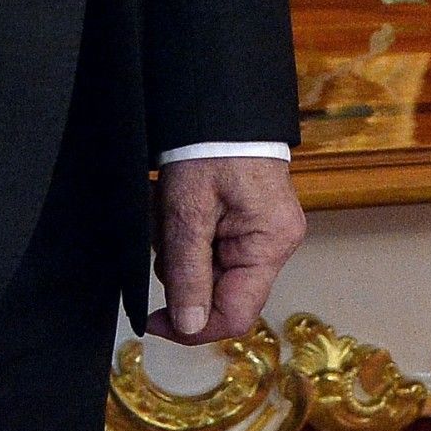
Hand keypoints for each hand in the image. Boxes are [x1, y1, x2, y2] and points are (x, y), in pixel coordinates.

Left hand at [153, 156, 306, 341]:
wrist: (222, 103)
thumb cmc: (210, 146)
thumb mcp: (187, 211)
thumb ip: (188, 272)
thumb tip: (188, 325)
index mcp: (269, 243)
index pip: (235, 314)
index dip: (192, 327)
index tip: (154, 319)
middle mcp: (275, 243)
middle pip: (220, 291)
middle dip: (181, 270)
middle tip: (162, 231)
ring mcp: (263, 232)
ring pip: (210, 270)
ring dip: (180, 249)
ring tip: (169, 208)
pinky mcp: (250, 222)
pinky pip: (213, 248)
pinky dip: (188, 234)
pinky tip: (178, 207)